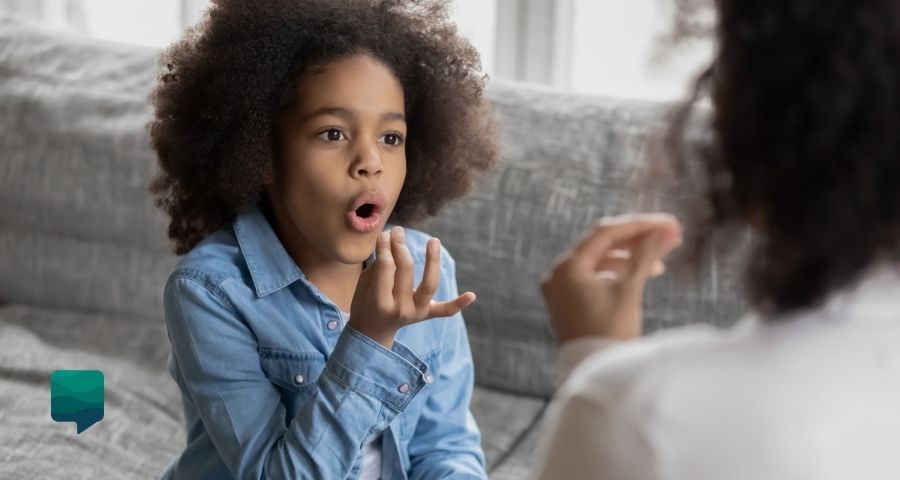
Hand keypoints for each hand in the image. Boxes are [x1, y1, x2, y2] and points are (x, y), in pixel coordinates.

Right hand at [348, 226, 476, 347]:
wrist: (372, 333)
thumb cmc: (365, 302)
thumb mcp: (364, 285)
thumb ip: (378, 265)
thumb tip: (390, 237)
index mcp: (380, 302)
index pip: (386, 267)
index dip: (386, 247)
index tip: (385, 233)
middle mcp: (400, 309)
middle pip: (405, 271)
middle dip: (401, 247)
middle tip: (398, 231)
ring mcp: (416, 313)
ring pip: (429, 285)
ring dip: (432, 262)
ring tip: (433, 240)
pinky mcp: (427, 315)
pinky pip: (445, 311)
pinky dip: (458, 304)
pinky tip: (472, 295)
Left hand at [540, 213, 682, 343]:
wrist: (596, 375)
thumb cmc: (610, 333)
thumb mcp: (629, 291)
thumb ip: (645, 256)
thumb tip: (664, 231)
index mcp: (567, 267)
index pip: (606, 232)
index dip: (641, 225)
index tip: (669, 225)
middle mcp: (558, 274)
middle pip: (601, 244)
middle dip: (637, 240)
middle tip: (669, 238)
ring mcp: (561, 289)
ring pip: (599, 261)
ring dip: (629, 258)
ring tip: (658, 264)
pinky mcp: (569, 303)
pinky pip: (594, 277)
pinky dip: (617, 274)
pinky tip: (638, 276)